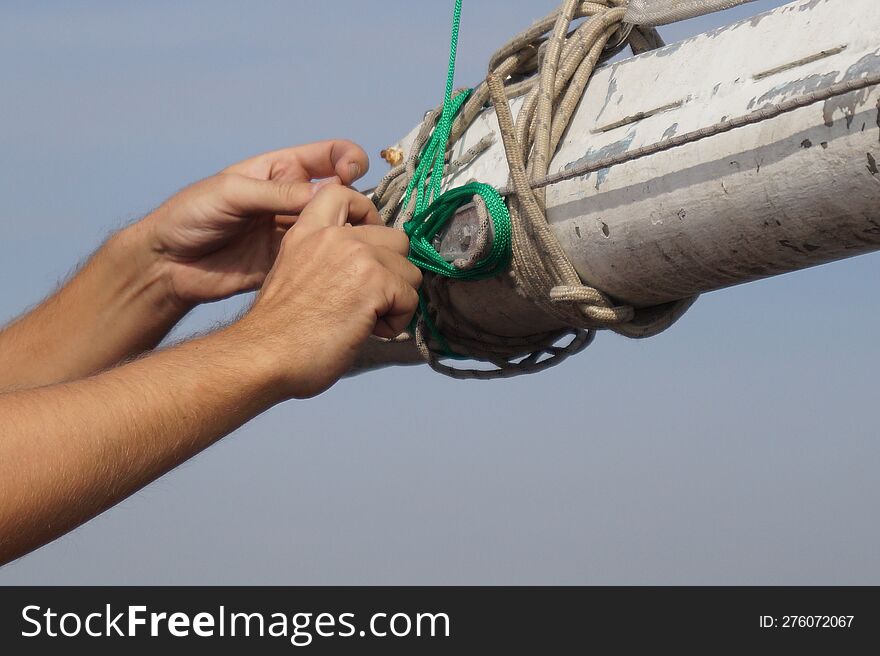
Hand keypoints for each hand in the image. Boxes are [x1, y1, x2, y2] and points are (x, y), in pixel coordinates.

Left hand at [141, 141, 369, 305]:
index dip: (349, 159)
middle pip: (342, 195)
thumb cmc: (190, 215)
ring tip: (360, 244)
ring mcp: (295, 231)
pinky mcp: (292, 262)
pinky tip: (345, 265)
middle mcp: (294, 199)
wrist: (168, 264)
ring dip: (353, 235)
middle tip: (362, 220)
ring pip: (338, 229)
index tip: (354, 173)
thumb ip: (277, 193)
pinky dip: (338, 261)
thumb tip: (329, 193)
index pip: (329, 156)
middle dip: (359, 203)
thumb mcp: (231, 192)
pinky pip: (323, 259)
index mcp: (282, 170)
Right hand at [237, 185, 421, 398]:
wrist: (265, 355)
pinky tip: (369, 331)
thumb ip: (328, 259)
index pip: (345, 193)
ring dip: (396, 299)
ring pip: (410, 270)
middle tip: (369, 299)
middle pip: (396, 239)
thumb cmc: (277, 332)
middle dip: (391, 271)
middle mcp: (335, 236)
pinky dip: (397, 321)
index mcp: (309, 230)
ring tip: (366, 319)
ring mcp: (357, 255)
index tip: (368, 247)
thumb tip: (365, 270)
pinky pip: (410, 298)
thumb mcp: (295, 274)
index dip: (369, 216)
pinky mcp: (374, 282)